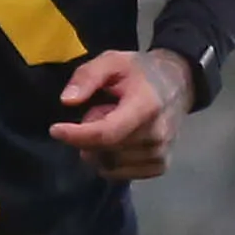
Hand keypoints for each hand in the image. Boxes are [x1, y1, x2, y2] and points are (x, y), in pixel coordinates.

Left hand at [50, 49, 195, 181]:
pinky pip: (118, 173)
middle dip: (88, 134)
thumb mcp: (112, 61)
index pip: (106, 133)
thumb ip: (87, 76)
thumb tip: (67, 101)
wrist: (178, 84)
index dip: (77, 135)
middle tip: (99, 111)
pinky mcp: (160, 166)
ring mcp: (160, 153)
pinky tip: (119, 139)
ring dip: (98, 147)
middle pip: (103, 149)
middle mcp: (157, 134)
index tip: (55, 129)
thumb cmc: (140, 72)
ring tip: (113, 123)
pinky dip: (109, 160)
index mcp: (147, 106)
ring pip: (108, 164)